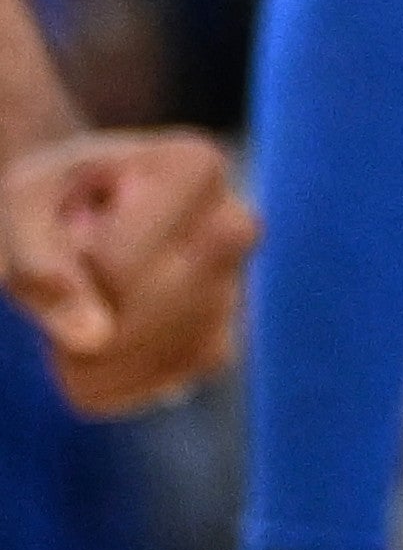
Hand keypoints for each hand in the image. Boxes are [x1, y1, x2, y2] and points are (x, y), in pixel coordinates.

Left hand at [0, 126, 254, 413]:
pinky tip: (84, 349)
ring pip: (167, 353)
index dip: (69, 270)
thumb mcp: (20, 209)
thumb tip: (92, 340)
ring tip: (73, 311)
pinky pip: (162, 382)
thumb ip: (41, 264)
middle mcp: (234, 224)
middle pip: (156, 309)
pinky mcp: (218, 340)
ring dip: (93, 355)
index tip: (61, 237)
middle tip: (66, 280)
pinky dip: (108, 381)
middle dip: (87, 314)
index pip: (121, 261)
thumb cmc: (47, 199)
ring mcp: (234, 286)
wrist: (71, 211)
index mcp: (195, 167)